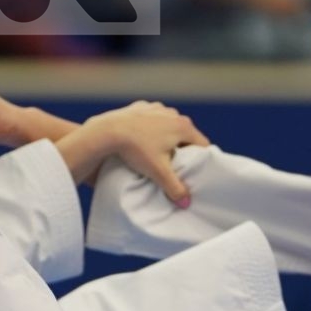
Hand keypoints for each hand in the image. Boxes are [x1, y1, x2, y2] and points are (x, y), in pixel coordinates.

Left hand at [77, 101, 209, 203]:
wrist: (107, 131)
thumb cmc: (136, 149)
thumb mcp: (158, 171)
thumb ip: (174, 188)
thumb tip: (186, 203)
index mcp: (183, 126)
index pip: (203, 145)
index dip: (199, 159)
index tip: (193, 169)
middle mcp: (173, 114)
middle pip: (186, 135)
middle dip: (183, 149)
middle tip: (174, 165)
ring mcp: (157, 108)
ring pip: (169, 125)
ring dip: (167, 137)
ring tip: (156, 153)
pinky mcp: (141, 107)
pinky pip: (152, 119)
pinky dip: (150, 128)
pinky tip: (142, 139)